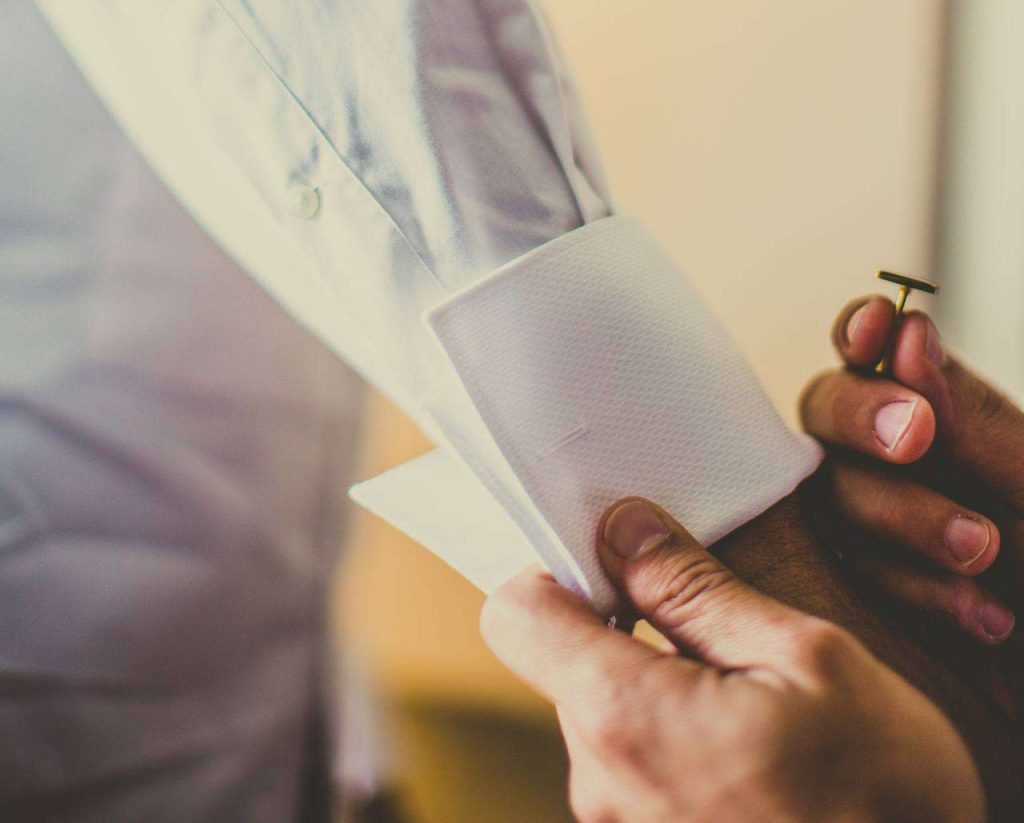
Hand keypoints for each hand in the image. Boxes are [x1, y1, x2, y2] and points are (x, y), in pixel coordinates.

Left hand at [483, 498, 983, 822]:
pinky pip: (628, 750)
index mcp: (626, 718)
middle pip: (563, 656)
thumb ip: (698, 589)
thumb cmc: (882, 798)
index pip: (517, 614)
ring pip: (602, 702)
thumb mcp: (807, 658)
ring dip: (656, 673)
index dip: (559, 568)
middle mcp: (601, 777)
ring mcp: (618, 815)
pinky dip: (668, 720)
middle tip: (712, 614)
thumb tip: (624, 529)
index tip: (619, 555)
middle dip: (623, 620)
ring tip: (743, 686)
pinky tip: (737, 729)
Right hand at [799, 297, 1023, 644]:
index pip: (878, 353)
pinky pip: (852, 575)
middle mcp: (907, 464)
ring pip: (831, 498)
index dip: (863, 334)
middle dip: (862, 418)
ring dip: (899, 518)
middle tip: (917, 438)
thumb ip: (977, 421)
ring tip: (984, 554)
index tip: (878, 328)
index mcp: (957, 418)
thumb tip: (905, 334)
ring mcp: (881, 531)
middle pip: (826, 416)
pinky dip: (913, 590)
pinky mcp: (873, 597)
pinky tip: (982, 617)